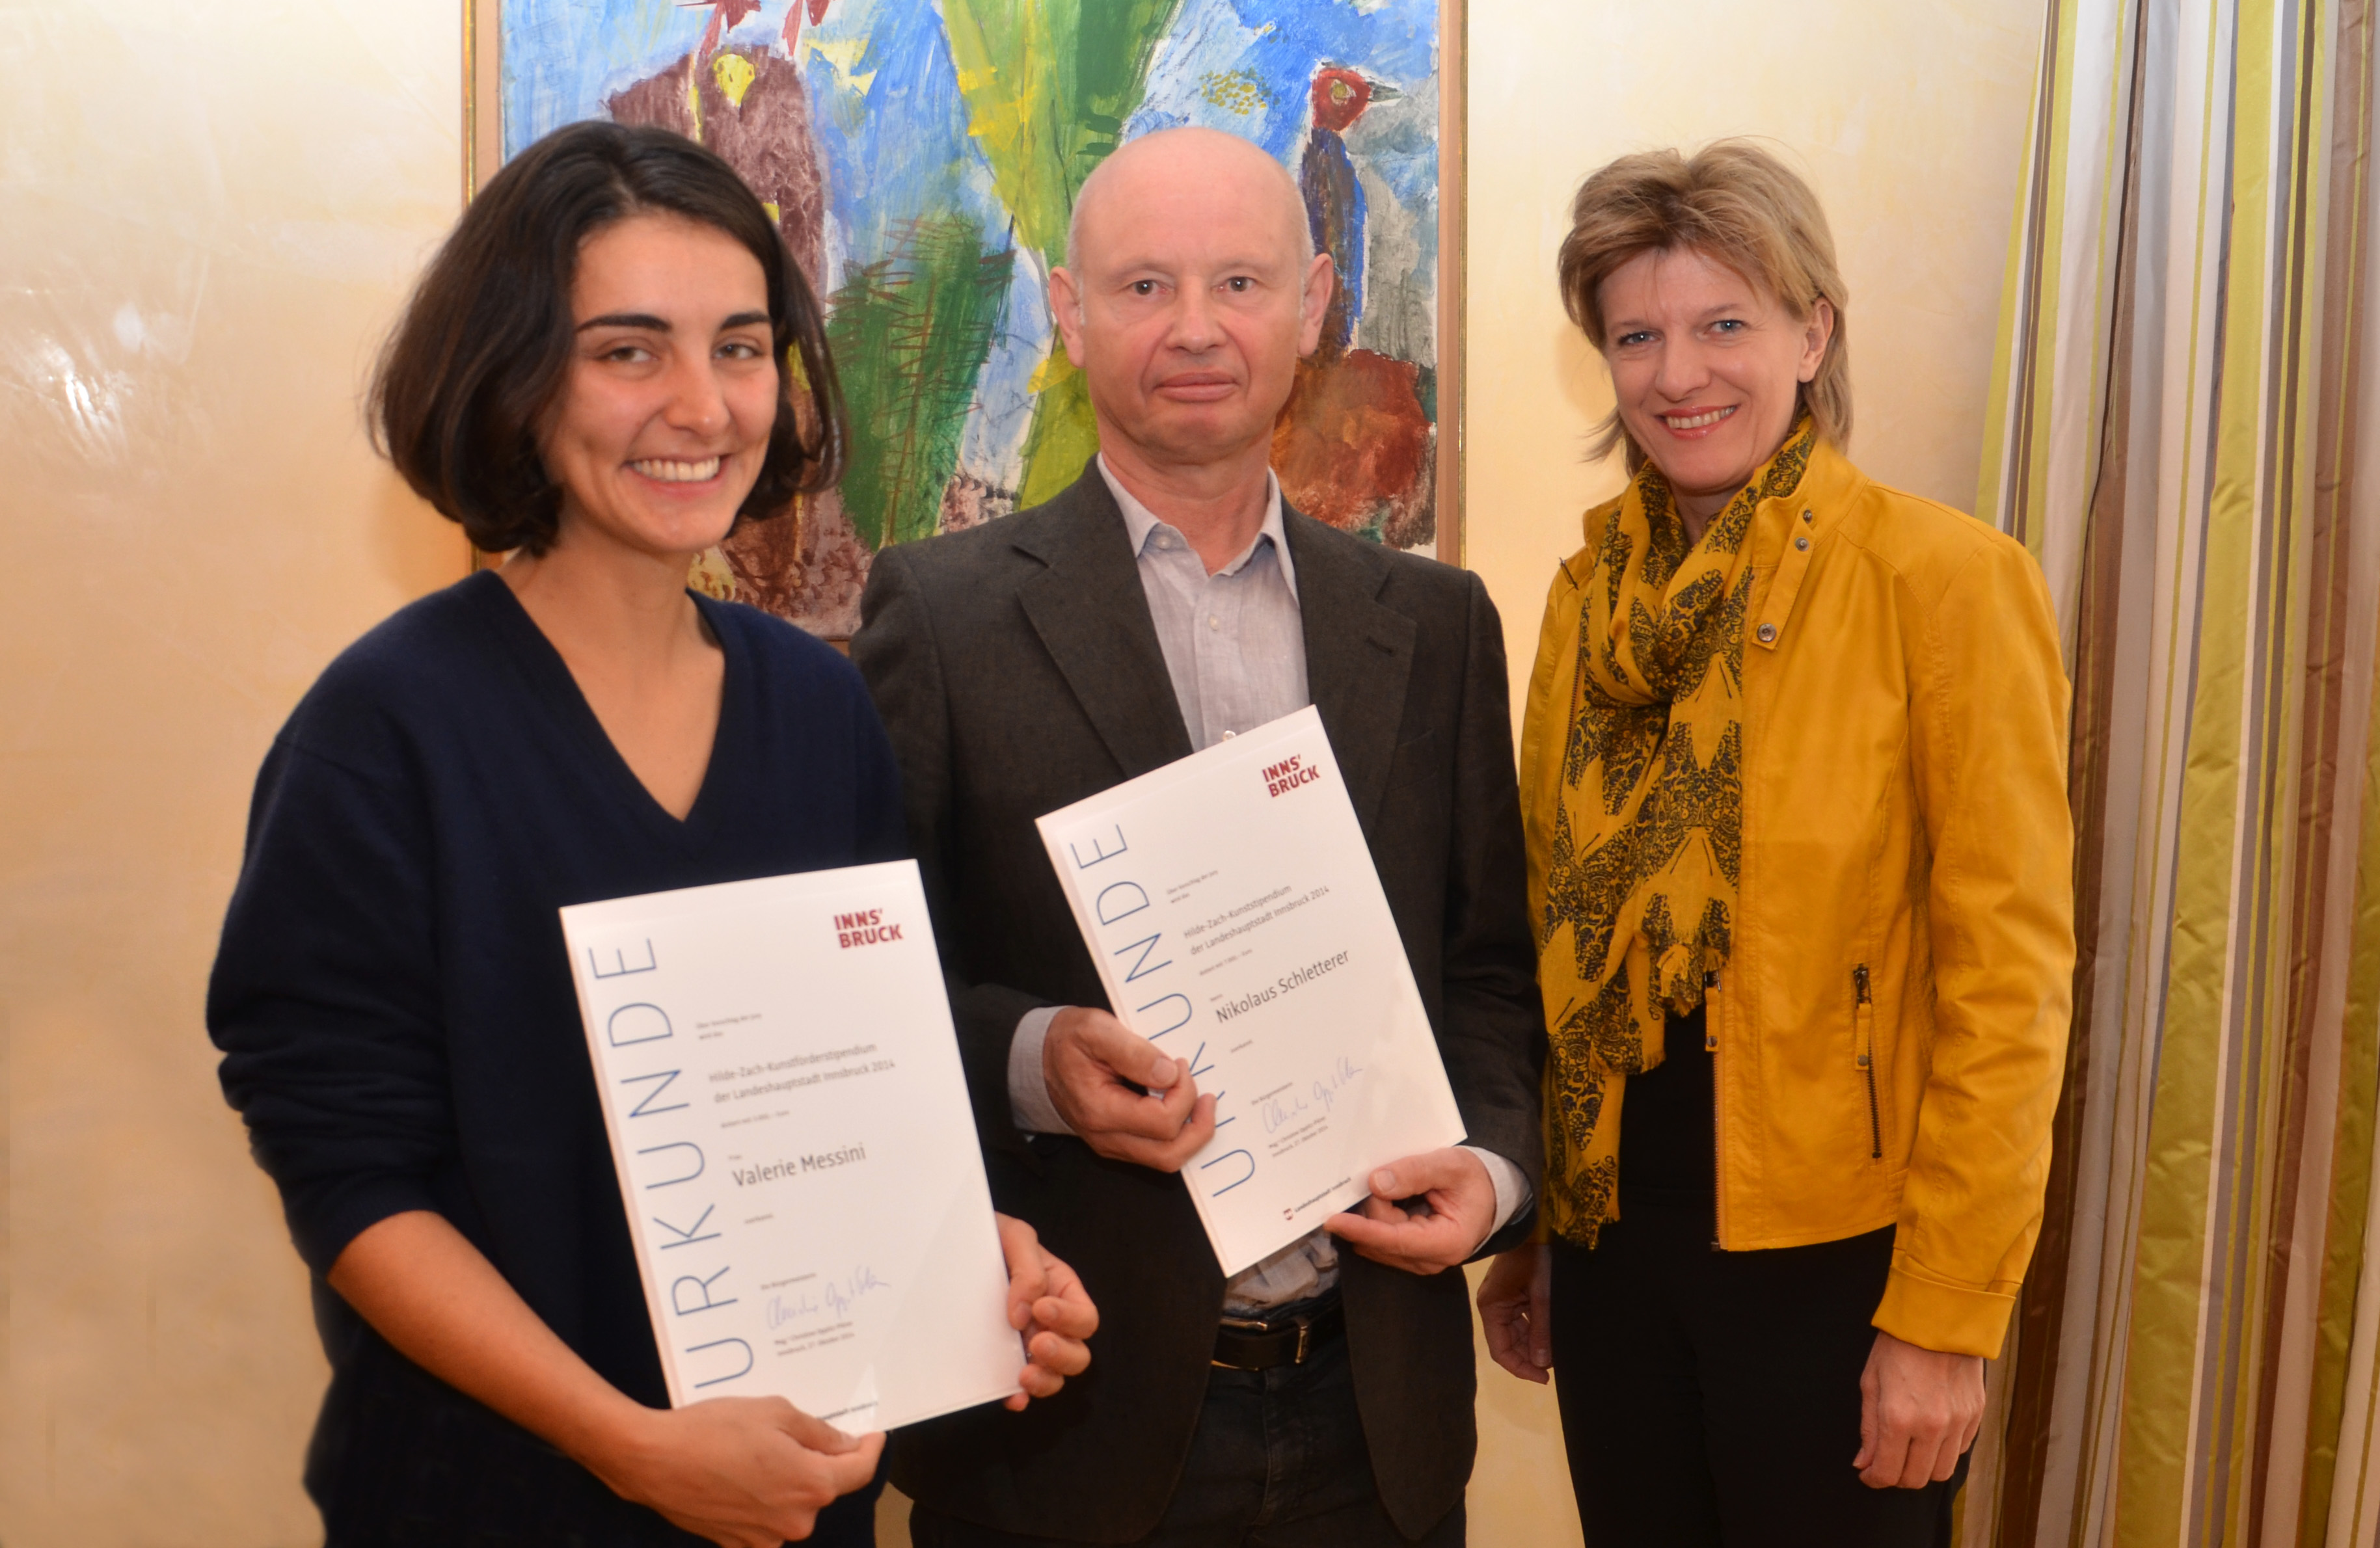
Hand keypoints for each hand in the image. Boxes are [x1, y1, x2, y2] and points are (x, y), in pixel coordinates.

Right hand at [586, 1396, 883, 1547]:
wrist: (653, 1460)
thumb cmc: (713, 1429)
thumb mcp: (775, 1413)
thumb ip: (818, 1433)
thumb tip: (845, 1445)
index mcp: (811, 1485)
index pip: (859, 1471)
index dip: (871, 1449)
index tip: (873, 1435)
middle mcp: (795, 1520)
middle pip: (824, 1488)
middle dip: (820, 1461)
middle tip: (799, 1433)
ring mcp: (766, 1537)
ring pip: (794, 1503)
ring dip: (789, 1480)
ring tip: (759, 1450)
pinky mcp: (738, 1544)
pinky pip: (766, 1518)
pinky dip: (764, 1498)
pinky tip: (743, 1474)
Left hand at [995, 1213, 1097, 1408]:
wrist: (955, 1245)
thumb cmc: (993, 1238)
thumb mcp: (1015, 1237)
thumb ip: (1027, 1269)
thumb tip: (1024, 1313)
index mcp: (1061, 1292)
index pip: (1084, 1317)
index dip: (1069, 1318)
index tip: (1041, 1308)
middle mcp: (1051, 1323)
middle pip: (1078, 1354)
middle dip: (1062, 1354)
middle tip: (1038, 1343)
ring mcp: (1027, 1344)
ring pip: (1054, 1375)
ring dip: (1045, 1379)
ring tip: (1024, 1373)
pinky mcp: (1004, 1359)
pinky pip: (1018, 1386)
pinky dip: (1018, 1394)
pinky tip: (1012, 1396)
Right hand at [1043, 1006, 1215, 1170]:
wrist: (1037, 1059)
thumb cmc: (1066, 1041)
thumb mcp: (1096, 1030)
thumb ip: (1133, 1051)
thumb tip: (1169, 1074)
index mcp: (1101, 1111)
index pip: (1161, 1122)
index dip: (1183, 1095)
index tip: (1179, 1064)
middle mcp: (1107, 1137)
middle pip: (1169, 1155)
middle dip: (1199, 1127)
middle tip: (1206, 1097)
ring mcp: (1112, 1144)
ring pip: (1165, 1159)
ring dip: (1190, 1133)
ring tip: (1198, 1101)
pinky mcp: (1117, 1142)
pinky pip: (1155, 1151)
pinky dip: (1176, 1133)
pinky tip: (1180, 1105)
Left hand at [1321, 1148, 1496, 1274]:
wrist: (1490, 1194)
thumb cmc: (1474, 1179)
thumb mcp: (1451, 1165)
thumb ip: (1415, 1172)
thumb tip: (1376, 1183)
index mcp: (1447, 1243)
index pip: (1395, 1240)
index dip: (1362, 1229)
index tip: (1333, 1220)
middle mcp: (1429, 1260)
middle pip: (1381, 1238)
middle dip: (1372, 1207)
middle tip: (1384, 1174)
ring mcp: (1418, 1260)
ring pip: (1377, 1239)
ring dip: (1375, 1211)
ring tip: (1393, 1184)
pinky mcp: (1409, 1254)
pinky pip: (1381, 1238)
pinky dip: (1377, 1217)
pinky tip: (1387, 1198)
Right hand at [1477, 1244, 1552, 1382]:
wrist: (1538, 1225)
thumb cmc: (1538, 1258)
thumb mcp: (1543, 1295)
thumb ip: (1541, 1330)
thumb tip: (1542, 1363)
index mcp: (1491, 1307)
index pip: (1501, 1350)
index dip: (1521, 1368)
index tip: (1545, 1378)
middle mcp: (1492, 1306)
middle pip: (1507, 1343)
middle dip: (1529, 1357)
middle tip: (1555, 1365)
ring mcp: (1502, 1300)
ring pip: (1515, 1333)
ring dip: (1533, 1344)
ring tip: (1555, 1351)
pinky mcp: (1512, 1294)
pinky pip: (1521, 1320)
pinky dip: (1535, 1330)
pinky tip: (1551, 1336)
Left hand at [1854, 1329, 1984, 1488]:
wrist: (1938, 1318)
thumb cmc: (1897, 1346)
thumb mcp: (1871, 1383)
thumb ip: (1868, 1429)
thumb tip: (1864, 1463)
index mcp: (1898, 1418)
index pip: (1888, 1473)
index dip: (1874, 1479)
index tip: (1868, 1474)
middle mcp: (1931, 1426)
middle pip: (1917, 1479)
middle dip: (1897, 1477)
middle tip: (1886, 1463)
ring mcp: (1958, 1423)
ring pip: (1942, 1472)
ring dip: (1922, 1469)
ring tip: (1909, 1451)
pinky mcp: (1975, 1416)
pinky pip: (1959, 1451)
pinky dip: (1943, 1451)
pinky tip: (1930, 1435)